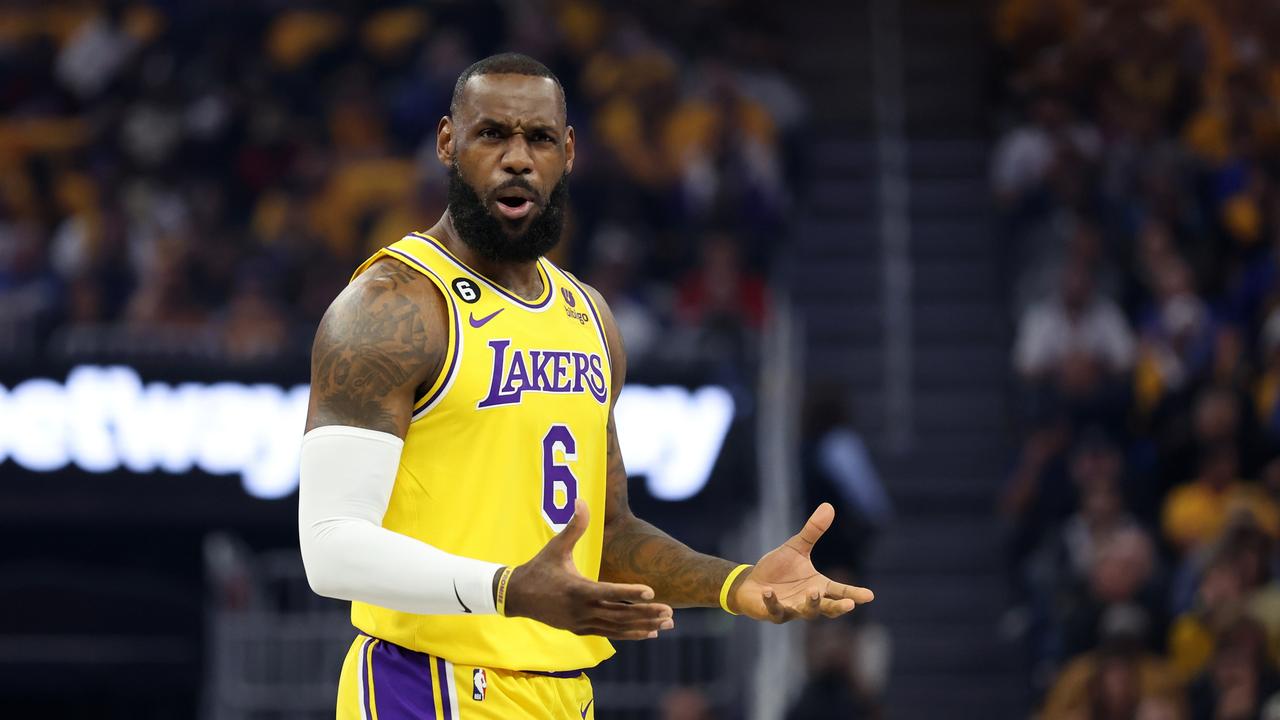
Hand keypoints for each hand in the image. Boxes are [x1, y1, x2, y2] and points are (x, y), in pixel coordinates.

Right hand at [505, 498, 674, 639]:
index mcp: (577, 589)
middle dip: (646, 613)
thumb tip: (582, 501)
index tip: (652, 592)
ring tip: (667, 623)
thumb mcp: (555, 547)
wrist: (517, 596)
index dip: (630, 593)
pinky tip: (649, 632)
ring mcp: (581, 623)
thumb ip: (574, 527)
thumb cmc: (539, 568)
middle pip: (619, 614)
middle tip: (671, 611)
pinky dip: (630, 633)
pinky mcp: (581, 630)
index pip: (608, 593)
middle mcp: (581, 610)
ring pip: (618, 627)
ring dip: (643, 625)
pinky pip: (611, 634)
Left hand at [731, 503, 873, 622]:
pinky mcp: (773, 612)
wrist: (752, 584)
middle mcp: (808, 602)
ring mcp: (792, 609)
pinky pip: (775, 609)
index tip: (870, 596)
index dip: (854, 593)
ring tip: (813, 592)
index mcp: (819, 587)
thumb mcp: (797, 547)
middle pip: (828, 608)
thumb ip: (813, 531)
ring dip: (811, 604)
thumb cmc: (778, 568)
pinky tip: (769, 591)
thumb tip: (829, 506)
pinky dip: (772, 601)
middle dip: (838, 607)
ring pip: (806, 612)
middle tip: (850, 604)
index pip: (840, 592)